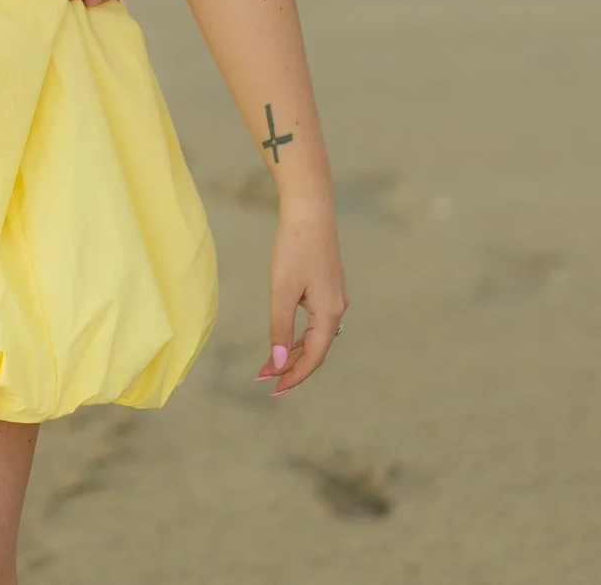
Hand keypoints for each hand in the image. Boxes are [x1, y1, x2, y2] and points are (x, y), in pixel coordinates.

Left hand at [257, 207, 347, 395]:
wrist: (310, 211)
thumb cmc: (294, 248)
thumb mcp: (282, 291)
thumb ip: (279, 328)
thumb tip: (277, 362)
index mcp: (329, 312)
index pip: (312, 357)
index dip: (292, 376)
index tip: (272, 389)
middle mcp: (337, 308)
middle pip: (315, 350)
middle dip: (289, 367)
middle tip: (263, 379)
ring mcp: (335, 297)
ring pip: (314, 336)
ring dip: (292, 351)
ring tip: (268, 365)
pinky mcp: (328, 286)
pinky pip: (314, 321)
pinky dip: (298, 334)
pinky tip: (283, 339)